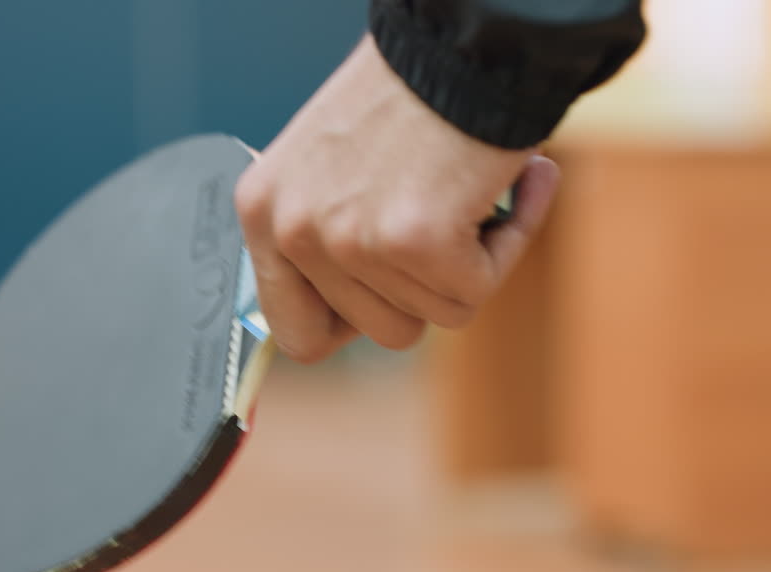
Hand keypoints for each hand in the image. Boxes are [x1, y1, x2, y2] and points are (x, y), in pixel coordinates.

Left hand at [234, 34, 560, 362]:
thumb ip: (324, 240)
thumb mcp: (329, 170)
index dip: (350, 325)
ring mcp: (349, 239)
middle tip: (442, 220)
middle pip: (379, 331)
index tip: (386, 293)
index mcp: (262, 211)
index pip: (294, 332)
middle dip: (425, 286)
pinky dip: (505, 245)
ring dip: (468, 262)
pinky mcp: (412, 242)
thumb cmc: (411, 96)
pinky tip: (508, 187)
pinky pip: (475, 292)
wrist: (468, 39)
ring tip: (469, 192)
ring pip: (434, 314)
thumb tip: (346, 313)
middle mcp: (293, 229)